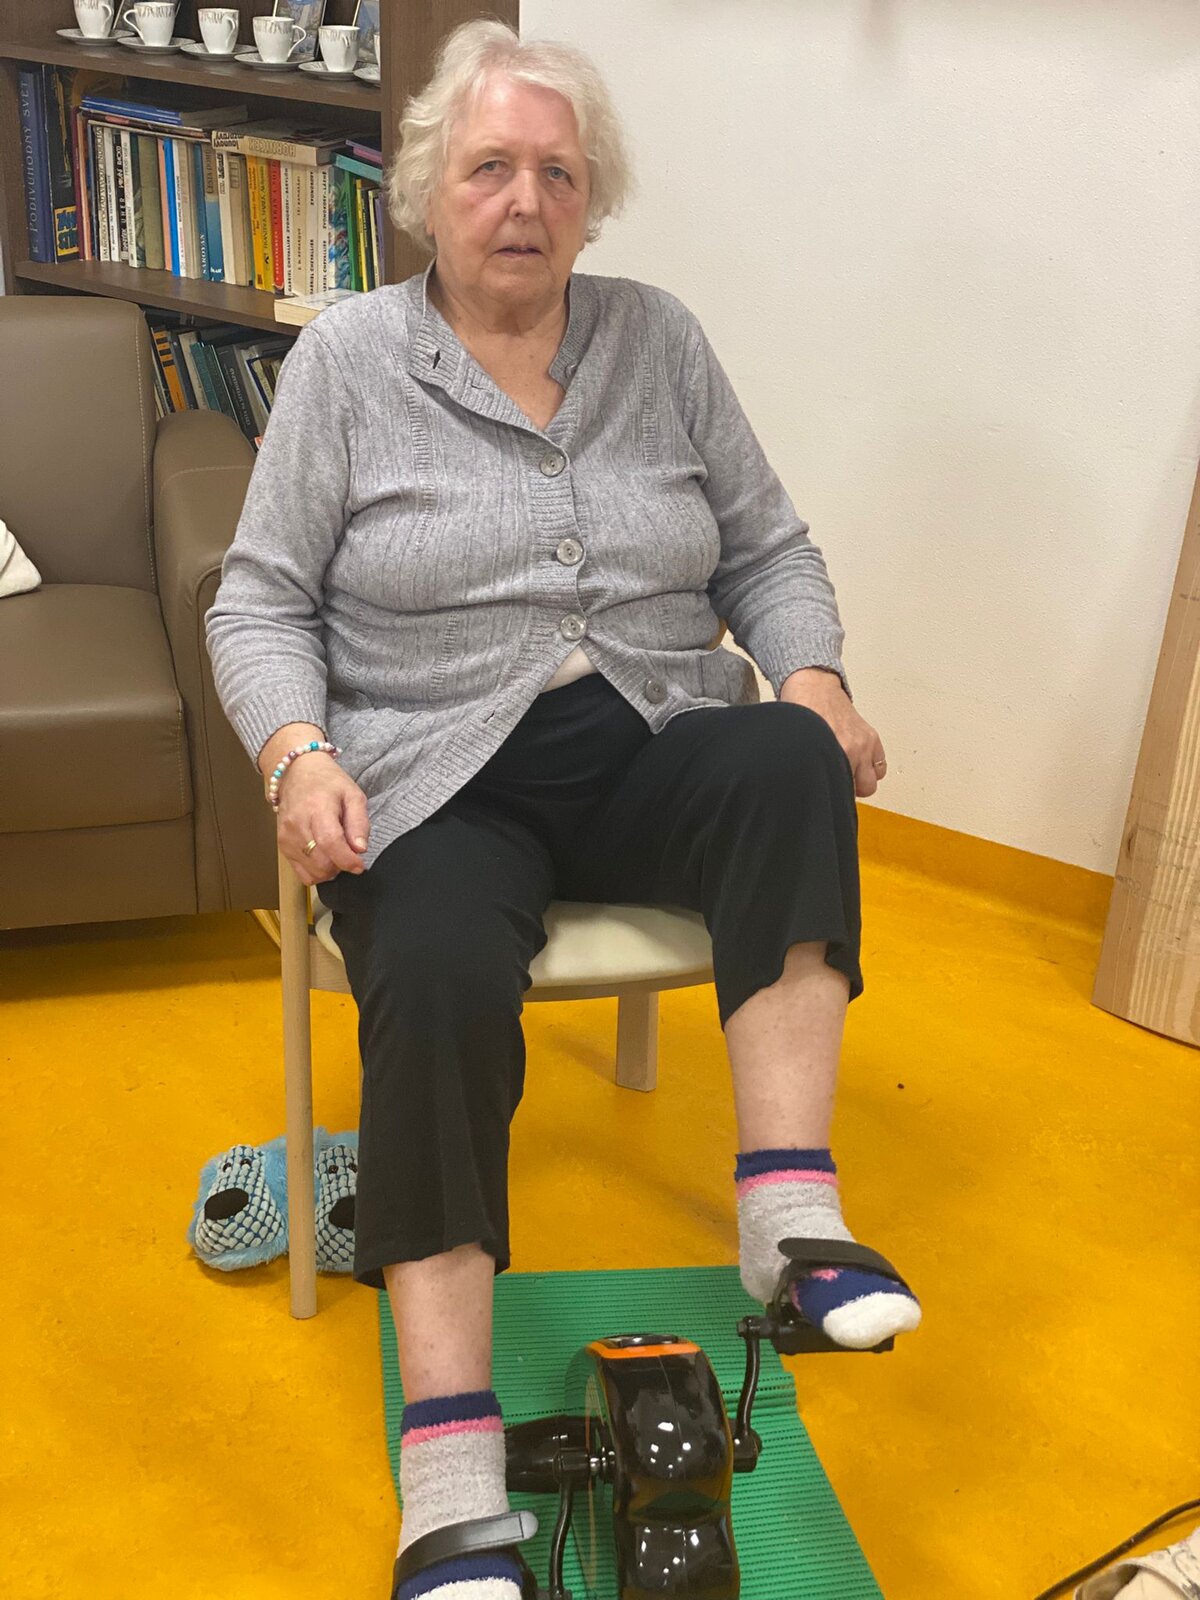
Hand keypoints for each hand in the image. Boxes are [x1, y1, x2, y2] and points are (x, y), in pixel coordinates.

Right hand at [276, 754, 370, 884]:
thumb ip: (359, 822)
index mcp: (318, 808)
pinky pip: (302, 873)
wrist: (295, 772)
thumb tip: (360, 849)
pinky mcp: (282, 845)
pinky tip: (323, 856)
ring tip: (336, 852)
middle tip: (349, 853)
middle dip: (341, 866)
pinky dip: (316, 871)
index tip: (359, 865)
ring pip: (312, 872)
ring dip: (330, 870)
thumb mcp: (352, 794)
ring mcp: (287, 837)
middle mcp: (298, 824)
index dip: (347, 860)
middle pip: (321, 863)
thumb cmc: (326, 782)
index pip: (331, 843)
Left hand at [779, 667, 887, 797]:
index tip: (829, 793)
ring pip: (875, 779)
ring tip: (849, 774)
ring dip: (863, 780)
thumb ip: (807, 766)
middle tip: (838, 783)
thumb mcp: (798, 743)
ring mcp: (865, 743)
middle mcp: (852, 748)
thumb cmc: (803, 711)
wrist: (814, 687)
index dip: (834, 794)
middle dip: (850, 789)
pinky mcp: (872, 736)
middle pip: (863, 788)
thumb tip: (807, 783)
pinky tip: (858, 763)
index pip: (842, 789)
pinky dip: (872, 767)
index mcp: (833, 752)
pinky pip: (881, 764)